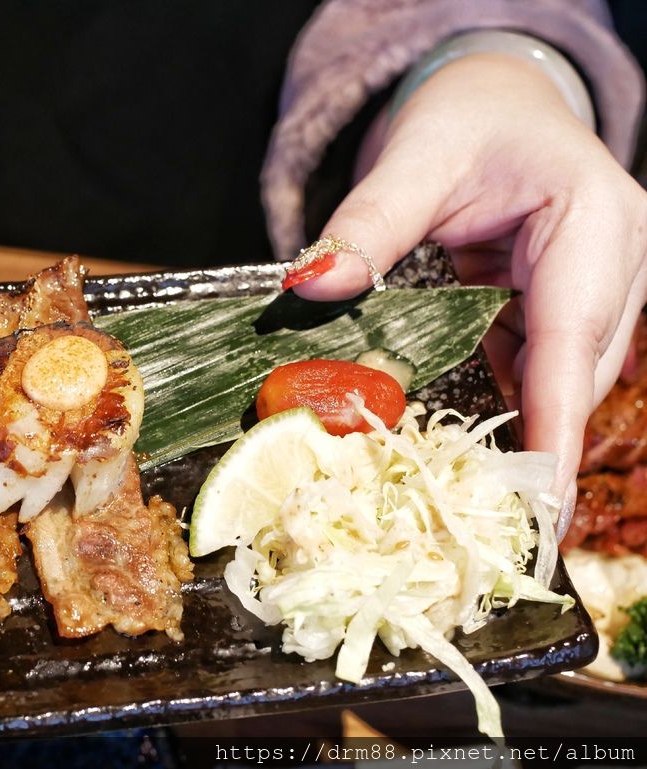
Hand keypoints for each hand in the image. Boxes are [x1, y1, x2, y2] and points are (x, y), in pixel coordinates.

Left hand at [288, 53, 646, 534]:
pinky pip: (538, 365)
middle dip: (535, 445)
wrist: (497, 100)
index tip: (540, 504)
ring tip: (468, 490)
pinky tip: (466, 433)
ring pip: (560, 379)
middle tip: (477, 513)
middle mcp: (616, 260)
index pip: (571, 340)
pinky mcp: (567, 303)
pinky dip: (505, 398)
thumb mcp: (416, 158)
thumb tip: (311, 286)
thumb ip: (368, 223)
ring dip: (517, 427)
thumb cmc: (469, 117)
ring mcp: (599, 285)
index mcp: (595, 221)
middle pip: (574, 374)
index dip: (554, 427)